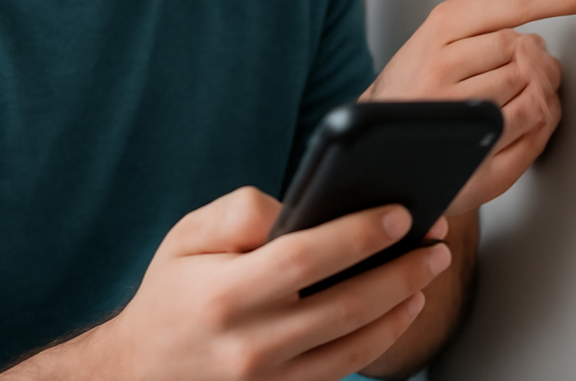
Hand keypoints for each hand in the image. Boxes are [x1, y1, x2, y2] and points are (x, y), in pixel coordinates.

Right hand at [88, 186, 451, 380]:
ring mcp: (270, 380)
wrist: (141, 370)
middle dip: (399, 270)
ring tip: (428, 271)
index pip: (305, 259)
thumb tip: (299, 210)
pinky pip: (344, 370)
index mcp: (224, 294)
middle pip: (345, 305)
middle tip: (435, 242)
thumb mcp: (187, 234)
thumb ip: (240, 212)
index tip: (398, 213)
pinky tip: (399, 310)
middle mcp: (251, 345)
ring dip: (401, 306)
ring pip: (355, 344)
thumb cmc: (171, 290)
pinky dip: (381, 339)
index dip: (357, 235)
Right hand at [364, 0, 575, 214]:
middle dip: (539, 62)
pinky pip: (531, 132)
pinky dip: (540, 127)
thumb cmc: (412, 87)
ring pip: (535, 91)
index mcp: (441, 26)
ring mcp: (455, 109)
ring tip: (517, 98)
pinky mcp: (469, 150)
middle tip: (529, 72)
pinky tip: (522, 122)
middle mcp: (443, 63)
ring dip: (540, 95)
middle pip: (529, 49)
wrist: (372, 140)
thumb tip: (542, 41)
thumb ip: (488, 27)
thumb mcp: (439, 38)